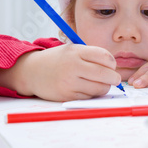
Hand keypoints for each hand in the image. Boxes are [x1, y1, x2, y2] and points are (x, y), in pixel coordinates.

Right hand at [0, 44, 120, 100]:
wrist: (32, 71)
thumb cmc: (58, 60)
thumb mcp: (73, 50)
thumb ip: (92, 56)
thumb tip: (115, 69)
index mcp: (76, 51)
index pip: (105, 57)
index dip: (112, 63)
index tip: (111, 66)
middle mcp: (73, 66)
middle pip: (106, 74)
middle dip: (114, 78)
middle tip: (114, 79)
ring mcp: (70, 82)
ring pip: (100, 88)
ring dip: (104, 87)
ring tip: (100, 83)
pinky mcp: (67, 95)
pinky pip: (89, 97)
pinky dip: (92, 94)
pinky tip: (86, 88)